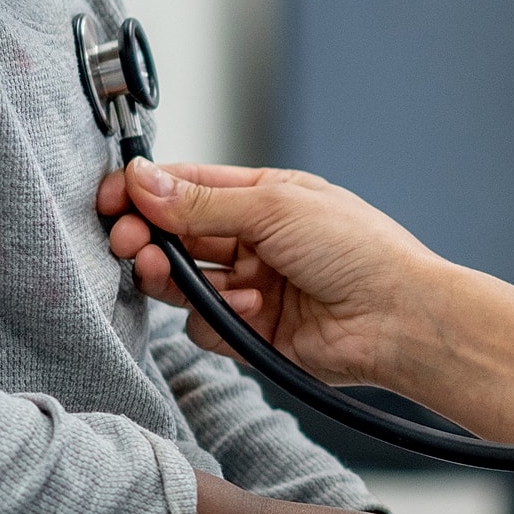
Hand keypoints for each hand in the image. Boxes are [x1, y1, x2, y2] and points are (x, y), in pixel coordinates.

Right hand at [97, 160, 442, 386]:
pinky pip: (206, 326)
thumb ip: (199, 202)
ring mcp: (251, 288)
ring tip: (169, 271)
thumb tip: (142, 179)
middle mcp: (252, 241)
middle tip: (128, 240)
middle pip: (177, 236)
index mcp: (261, 198)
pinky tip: (252, 308)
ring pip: (184, 282)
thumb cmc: (359, 250)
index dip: (145, 192)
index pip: (186, 188)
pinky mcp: (252, 334)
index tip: (112, 198)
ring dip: (172, 276)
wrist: (401, 320)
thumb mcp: (273, 207)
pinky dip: (218, 317)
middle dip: (148, 236)